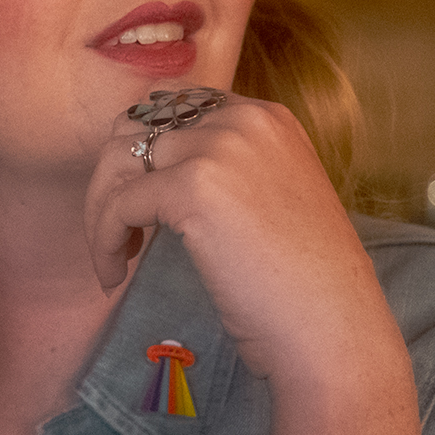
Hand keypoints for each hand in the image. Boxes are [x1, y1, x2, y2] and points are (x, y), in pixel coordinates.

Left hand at [82, 94, 402, 391]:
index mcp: (266, 118)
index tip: (144, 206)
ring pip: (117, 161)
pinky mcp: (193, 188)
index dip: (144, 155)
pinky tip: (115, 275)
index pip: (173, 107)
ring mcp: (220, 149)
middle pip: (136, 127)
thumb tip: (153, 177)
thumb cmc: (303, 284)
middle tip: (121, 235)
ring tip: (116, 259)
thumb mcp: (271, 199)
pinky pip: (116, 205)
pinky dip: (103, 241)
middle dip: (114, 180)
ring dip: (102, 211)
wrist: (332, 327)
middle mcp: (243, 120)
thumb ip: (227, 172)